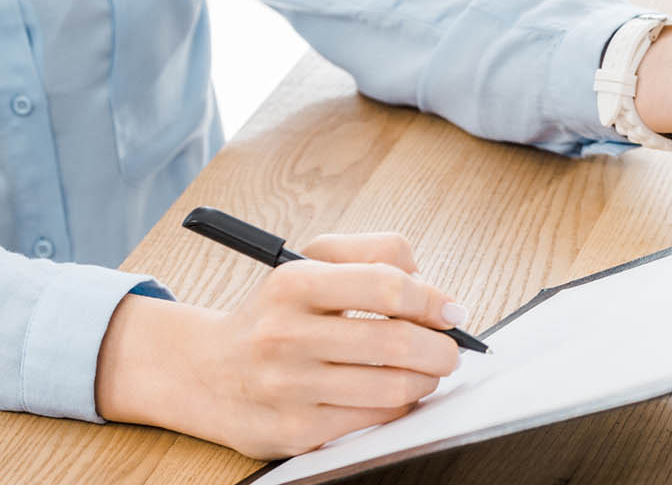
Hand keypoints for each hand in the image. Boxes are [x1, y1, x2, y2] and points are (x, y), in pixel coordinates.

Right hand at [96, 234, 466, 458]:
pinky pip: (375, 418)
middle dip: (441, 348)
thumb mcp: (313, 263)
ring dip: (426, 379)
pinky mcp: (295, 430)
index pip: (387, 285)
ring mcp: (289, 387)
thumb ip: (377, 255)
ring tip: (427, 370)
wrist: (206, 371)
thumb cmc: (277, 314)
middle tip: (450, 349)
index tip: (452, 312)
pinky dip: (399, 405)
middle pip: (397, 342)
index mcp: (294, 283)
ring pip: (394, 387)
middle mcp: (286, 335)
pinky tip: (395, 392)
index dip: (433, 300)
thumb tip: (437, 293)